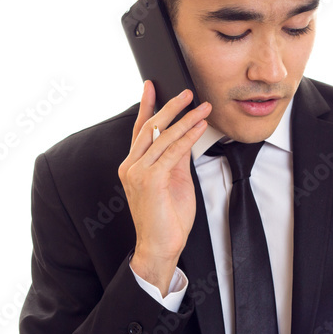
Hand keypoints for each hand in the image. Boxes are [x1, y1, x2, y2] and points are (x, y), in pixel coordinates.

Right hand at [120, 81, 211, 293]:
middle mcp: (131, 166)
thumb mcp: (174, 181)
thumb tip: (186, 134)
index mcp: (133, 166)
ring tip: (201, 107)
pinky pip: (172, 152)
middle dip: (169, 107)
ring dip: (185, 119)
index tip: (151, 86)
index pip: (140, 130)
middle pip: (150, 128)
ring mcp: (138, 173)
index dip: (147, 106)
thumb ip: (176, 157)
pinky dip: (188, 137)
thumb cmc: (167, 219)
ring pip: (162, 137)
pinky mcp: (150, 180)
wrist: (161, 247)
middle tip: (187, 92)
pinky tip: (199, 127)